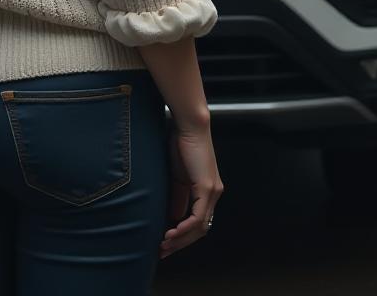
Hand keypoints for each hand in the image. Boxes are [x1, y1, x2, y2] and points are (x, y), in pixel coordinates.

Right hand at [160, 120, 223, 259]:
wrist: (189, 125)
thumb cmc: (181, 144)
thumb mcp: (176, 175)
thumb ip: (177, 196)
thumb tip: (171, 216)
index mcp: (206, 190)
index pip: (197, 222)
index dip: (182, 236)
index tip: (165, 244)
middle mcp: (213, 194)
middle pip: (200, 229)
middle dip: (180, 243)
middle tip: (163, 251)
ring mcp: (212, 192)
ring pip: (200, 227)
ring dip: (181, 239)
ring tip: (164, 244)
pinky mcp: (207, 188)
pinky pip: (197, 217)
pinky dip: (184, 228)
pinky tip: (172, 232)